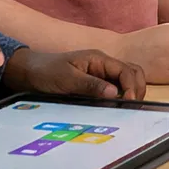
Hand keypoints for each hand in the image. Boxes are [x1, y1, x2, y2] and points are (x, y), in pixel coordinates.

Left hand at [6, 48, 145, 100]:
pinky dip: (120, 98)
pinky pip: (115, 89)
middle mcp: (104, 66)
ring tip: (125, 108)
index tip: (129, 102)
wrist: (30, 73)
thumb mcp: (67, 79)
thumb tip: (114, 93)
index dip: (132, 86)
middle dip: (138, 88)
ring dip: (131, 92)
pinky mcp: (96, 84)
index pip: (127, 70)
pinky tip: (115, 108)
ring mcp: (101, 75)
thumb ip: (90, 85)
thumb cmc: (46, 72)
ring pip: (127, 81)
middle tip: (132, 106)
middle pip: (133, 73)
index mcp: (99, 59)